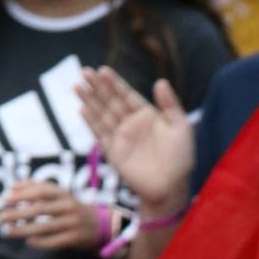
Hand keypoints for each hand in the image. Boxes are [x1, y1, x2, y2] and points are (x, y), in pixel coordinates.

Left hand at [0, 182, 100, 250]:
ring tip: (8, 231)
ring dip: (24, 229)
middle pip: (40, 209)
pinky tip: (28, 242)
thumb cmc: (71, 208)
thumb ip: (37, 187)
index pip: (41, 190)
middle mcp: (69, 206)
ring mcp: (73, 223)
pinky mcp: (75, 238)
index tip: (6, 199)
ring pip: (45, 227)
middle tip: (1, 217)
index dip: (22, 194)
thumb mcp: (59, 194)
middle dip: (18, 213)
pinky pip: (54, 242)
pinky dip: (40, 242)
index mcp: (63, 193)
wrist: (101, 225)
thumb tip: (13, 187)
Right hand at [75, 68, 192, 212]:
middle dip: (98, 87)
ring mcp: (121, 137)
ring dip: (89, 100)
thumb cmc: (180, 158)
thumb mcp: (181, 128)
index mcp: (147, 116)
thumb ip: (171, 105)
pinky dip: (91, 122)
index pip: (127, 95)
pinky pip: (100, 134)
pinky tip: (82, 108)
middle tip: (85, 72)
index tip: (103, 70)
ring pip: (102, 114)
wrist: (171, 187)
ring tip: (77, 86)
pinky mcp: (114, 152)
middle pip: (110, 101)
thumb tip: (161, 81)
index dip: (114, 83)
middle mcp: (131, 124)